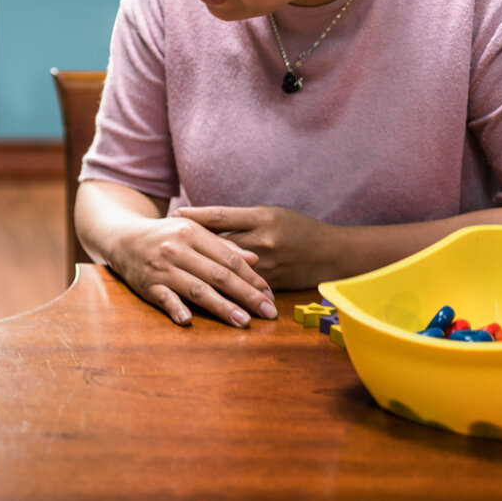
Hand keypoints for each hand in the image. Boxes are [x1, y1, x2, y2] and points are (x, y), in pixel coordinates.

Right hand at [108, 213, 278, 327]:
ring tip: (243, 321)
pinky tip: (188, 320)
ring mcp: (161, 268)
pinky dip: (175, 308)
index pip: (229, 259)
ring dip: (221, 307)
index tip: (270, 295)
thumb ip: (222, 245)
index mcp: (192, 233)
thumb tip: (254, 260)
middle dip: (246, 295)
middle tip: (268, 312)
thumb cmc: (164, 236)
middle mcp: (177, 249)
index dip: (252, 278)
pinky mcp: (146, 284)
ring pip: (196, 289)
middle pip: (218, 275)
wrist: (121, 237)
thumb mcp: (192, 232)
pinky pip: (164, 298)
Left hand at [172, 204, 335, 289]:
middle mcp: (262, 240)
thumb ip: (243, 219)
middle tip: (167, 243)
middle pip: (218, 244)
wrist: (334, 254)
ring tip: (179, 266)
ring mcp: (267, 264)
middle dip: (192, 244)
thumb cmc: (301, 229)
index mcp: (262, 218)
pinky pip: (242, 284)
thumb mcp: (273, 215)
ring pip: (228, 268)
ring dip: (203, 268)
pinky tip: (205, 286)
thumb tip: (207, 219)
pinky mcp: (272, 282)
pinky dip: (223, 284)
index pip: (220, 215)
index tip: (173, 214)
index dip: (195, 214)